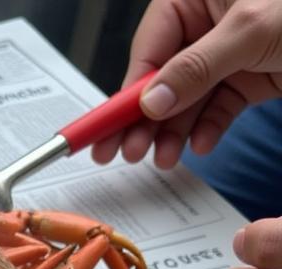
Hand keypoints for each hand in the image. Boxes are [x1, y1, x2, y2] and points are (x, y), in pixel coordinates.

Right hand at [92, 0, 281, 168]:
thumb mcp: (251, 29)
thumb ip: (196, 66)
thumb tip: (152, 99)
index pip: (149, 48)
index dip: (126, 92)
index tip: (105, 128)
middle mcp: (211, 21)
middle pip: (162, 78)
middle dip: (145, 119)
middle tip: (125, 153)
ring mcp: (231, 51)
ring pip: (187, 98)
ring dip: (173, 132)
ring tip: (164, 158)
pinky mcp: (252, 75)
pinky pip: (218, 107)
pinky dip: (207, 129)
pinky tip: (199, 145)